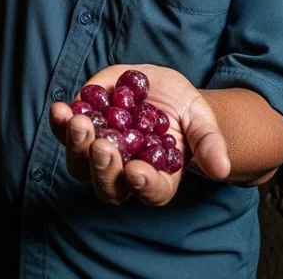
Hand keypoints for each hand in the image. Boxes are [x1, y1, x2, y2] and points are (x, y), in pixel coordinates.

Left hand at [49, 64, 229, 205]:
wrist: (161, 90)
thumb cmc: (186, 112)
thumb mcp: (202, 121)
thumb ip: (209, 144)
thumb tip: (221, 167)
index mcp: (158, 178)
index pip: (151, 191)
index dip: (144, 185)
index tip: (137, 171)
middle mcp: (124, 173)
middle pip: (109, 185)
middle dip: (104, 168)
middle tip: (104, 147)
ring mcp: (100, 152)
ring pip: (81, 163)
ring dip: (76, 146)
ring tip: (78, 123)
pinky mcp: (84, 126)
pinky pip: (66, 131)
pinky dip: (61, 122)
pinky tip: (61, 108)